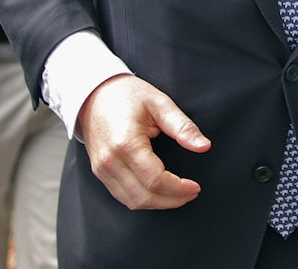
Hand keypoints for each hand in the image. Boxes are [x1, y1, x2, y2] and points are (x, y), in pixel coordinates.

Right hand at [78, 74, 210, 209]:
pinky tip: (159, 192)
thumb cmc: (128, 95)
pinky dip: (143, 198)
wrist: (93, 93)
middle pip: (143, 197)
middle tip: (191, 193)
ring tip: (179, 195)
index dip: (178, 188)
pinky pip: (121, 195)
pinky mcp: (99, 172)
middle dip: (171, 200)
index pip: (155, 180)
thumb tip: (204, 146)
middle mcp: (110, 161)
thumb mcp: (160, 104)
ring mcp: (101, 169)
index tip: (196, 187)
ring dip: (158, 203)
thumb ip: (183, 127)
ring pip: (131, 201)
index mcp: (126, 144)